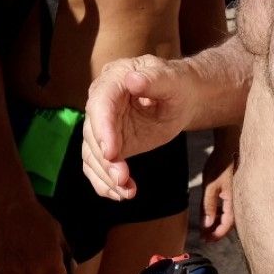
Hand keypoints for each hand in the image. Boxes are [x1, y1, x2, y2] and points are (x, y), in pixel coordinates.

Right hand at [0, 195, 68, 273]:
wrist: (11, 209)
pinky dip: (10, 272)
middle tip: (38, 262)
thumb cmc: (36, 218)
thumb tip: (72, 266)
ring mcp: (17, 272)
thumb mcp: (58, 232)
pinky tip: (12, 259)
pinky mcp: (1, 270)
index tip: (53, 265)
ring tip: (23, 258)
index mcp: (52, 262)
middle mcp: (35, 271)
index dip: (57, 272)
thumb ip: (65, 252)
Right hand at [83, 55, 197, 200]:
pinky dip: (104, 182)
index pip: (101, 103)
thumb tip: (132, 80)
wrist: (182, 99)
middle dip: (104, 159)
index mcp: (114, 79)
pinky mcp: (108, 144)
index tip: (111, 153)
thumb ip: (155, 80)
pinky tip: (121, 194)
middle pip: (92, 132)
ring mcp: (103, 125)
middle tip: (121, 179)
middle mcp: (102, 101)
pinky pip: (97, 165)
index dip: (103, 128)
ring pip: (92, 153)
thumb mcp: (174, 81)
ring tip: (126, 192)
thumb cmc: (179, 85)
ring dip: (105, 175)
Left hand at [200, 145, 236, 240]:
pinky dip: (219, 213)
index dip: (216, 234)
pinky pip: (228, 207)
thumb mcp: (210, 186)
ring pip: (228, 215)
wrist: (229, 146)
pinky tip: (211, 214)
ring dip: (217, 223)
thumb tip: (207, 225)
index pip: (226, 225)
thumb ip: (208, 206)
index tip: (205, 240)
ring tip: (205, 228)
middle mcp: (238, 201)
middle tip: (204, 238)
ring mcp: (236, 196)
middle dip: (216, 231)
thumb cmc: (220, 165)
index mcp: (234, 202)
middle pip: (228, 223)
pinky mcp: (233, 191)